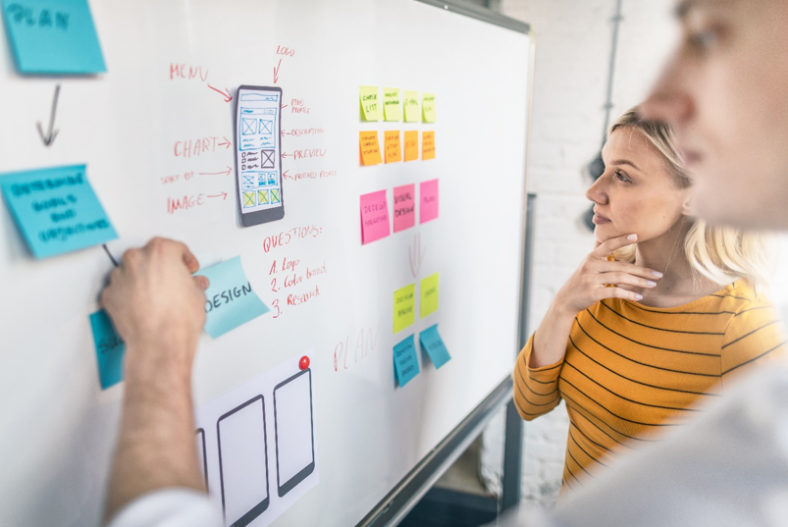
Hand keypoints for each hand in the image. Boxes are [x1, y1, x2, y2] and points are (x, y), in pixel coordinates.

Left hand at [101, 237, 208, 372]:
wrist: (160, 342)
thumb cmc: (178, 318)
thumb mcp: (197, 295)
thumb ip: (193, 284)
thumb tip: (192, 286)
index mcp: (161, 251)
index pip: (175, 248)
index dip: (185, 259)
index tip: (188, 268)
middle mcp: (137, 259)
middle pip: (150, 256)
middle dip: (161, 268)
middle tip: (172, 281)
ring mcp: (120, 276)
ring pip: (132, 272)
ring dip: (142, 280)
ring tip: (156, 296)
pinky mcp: (110, 295)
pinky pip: (120, 290)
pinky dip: (129, 295)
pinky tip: (142, 306)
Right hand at [552, 234, 662, 316]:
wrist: (566, 299)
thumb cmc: (581, 281)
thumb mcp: (587, 265)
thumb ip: (598, 253)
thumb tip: (606, 238)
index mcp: (591, 257)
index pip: (608, 245)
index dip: (621, 239)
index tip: (636, 235)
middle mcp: (590, 265)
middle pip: (621, 266)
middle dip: (642, 270)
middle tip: (658, 274)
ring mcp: (591, 279)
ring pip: (620, 278)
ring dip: (639, 282)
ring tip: (653, 285)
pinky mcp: (592, 292)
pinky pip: (614, 292)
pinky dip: (628, 294)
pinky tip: (639, 296)